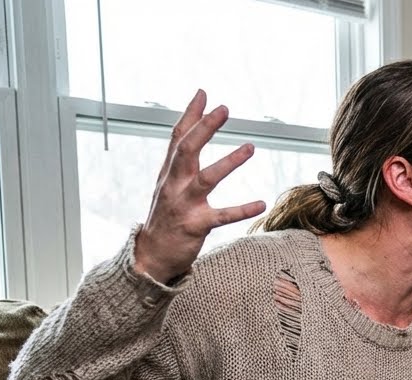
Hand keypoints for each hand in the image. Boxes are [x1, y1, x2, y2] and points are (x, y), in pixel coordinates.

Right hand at [134, 90, 265, 283]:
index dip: (190, 115)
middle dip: (204, 128)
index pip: (178, 138)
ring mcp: (184, 205)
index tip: (204, 93)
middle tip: (224, 108)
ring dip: (229, 162)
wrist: (150, 255)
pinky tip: (261, 202)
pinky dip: (241, 209)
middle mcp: (173, 184)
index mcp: (168, 173)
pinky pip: (221, 216)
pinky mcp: (195, 226)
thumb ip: (179, 160)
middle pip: (187, 150)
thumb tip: (189, 132)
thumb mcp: (167, 185)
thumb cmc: (165, 217)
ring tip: (251, 146)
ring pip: (206, 178)